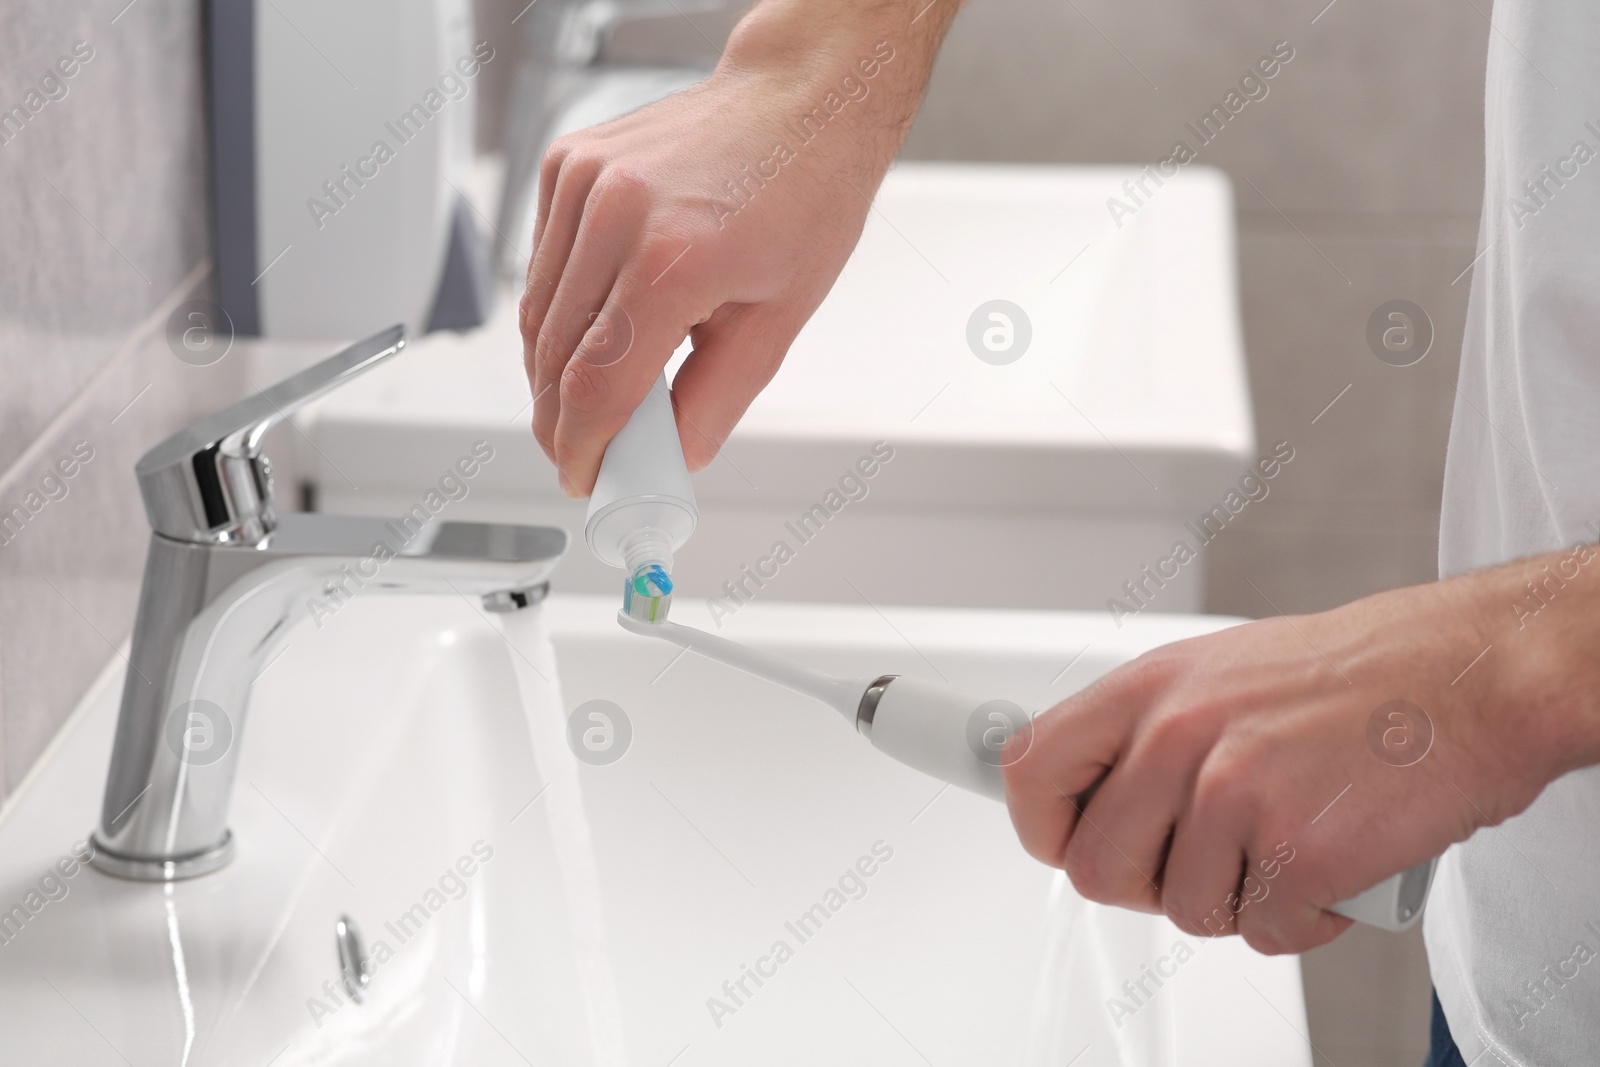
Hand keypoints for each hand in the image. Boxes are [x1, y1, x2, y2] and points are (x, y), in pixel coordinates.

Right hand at [519, 0, 959, 495]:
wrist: (801, 100)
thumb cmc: (804, 191)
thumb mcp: (780, 318)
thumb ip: (717, 400)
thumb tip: (673, 456)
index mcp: (674, 257)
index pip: (595, 385)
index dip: (582, 448)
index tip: (585, 478)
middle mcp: (616, 211)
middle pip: (551, 357)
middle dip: (564, 420)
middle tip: (593, 453)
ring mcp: (583, 181)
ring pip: (534, 314)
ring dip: (556, 371)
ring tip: (602, 394)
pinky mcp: (566, 165)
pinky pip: (541, 265)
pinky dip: (560, 309)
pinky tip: (602, 319)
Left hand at [1002, 548, 1599, 953]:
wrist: (1468, 676)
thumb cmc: (1356, 676)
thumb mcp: (1221, 671)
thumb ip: (1150, 728)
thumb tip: (1095, 785)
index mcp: (1149, 689)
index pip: (1031, 772)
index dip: (1045, 826)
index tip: (1066, 840)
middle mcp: (1178, 736)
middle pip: (1095, 868)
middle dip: (1146, 884)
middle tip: (1204, 860)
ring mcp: (1233, 794)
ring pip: (1183, 909)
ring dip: (1235, 898)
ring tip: (1284, 846)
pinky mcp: (1294, 851)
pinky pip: (1262, 932)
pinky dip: (1301, 919)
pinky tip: (1331, 870)